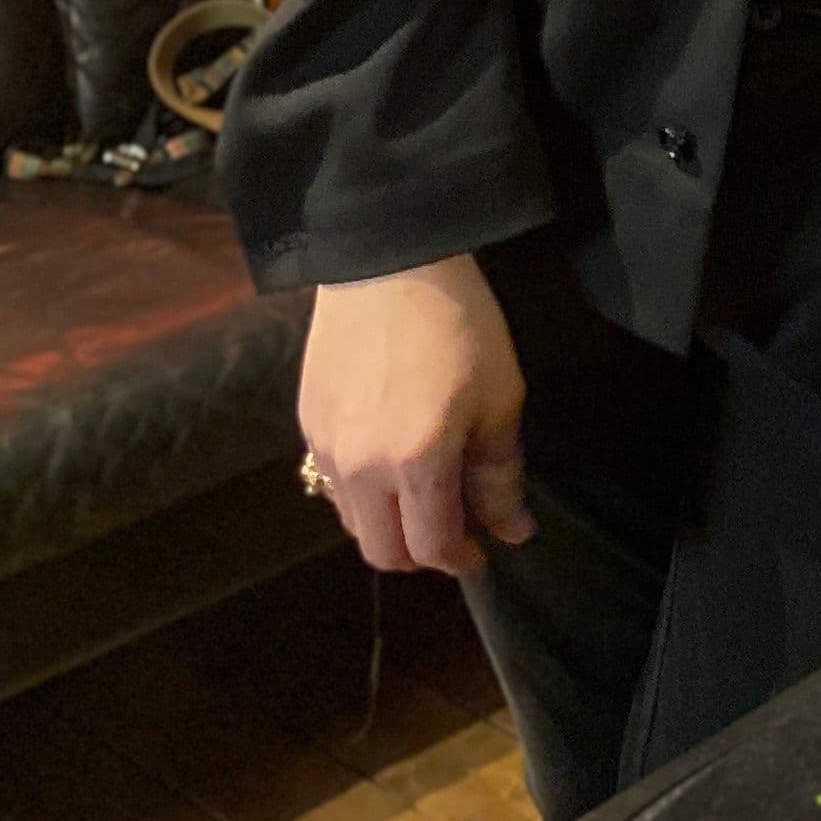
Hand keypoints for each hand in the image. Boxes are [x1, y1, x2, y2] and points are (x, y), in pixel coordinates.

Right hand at [299, 255, 532, 577]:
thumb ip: (501, 474)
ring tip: (421, 496)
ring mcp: (327, 446)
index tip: (482, 553)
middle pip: (382, 552)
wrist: (389, 259)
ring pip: (351, 522)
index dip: (459, 560)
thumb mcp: (499, 396)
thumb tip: (513, 530)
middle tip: (453, 531)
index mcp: (415, 464)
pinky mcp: (307, 421)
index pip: (429, 548)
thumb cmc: (460, 323)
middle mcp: (361, 469)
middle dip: (420, 555)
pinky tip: (387, 463)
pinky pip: (332, 483)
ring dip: (387, 527)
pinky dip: (361, 494)